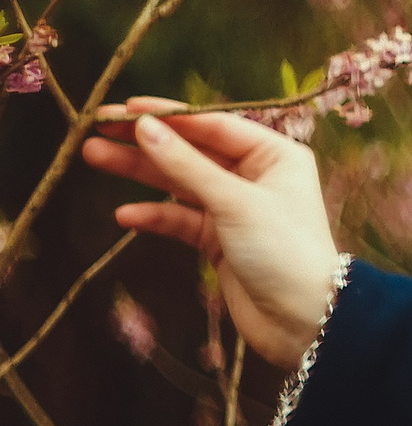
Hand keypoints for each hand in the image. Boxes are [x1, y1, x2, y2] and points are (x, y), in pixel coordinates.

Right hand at [83, 97, 342, 368]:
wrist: (303, 318)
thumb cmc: (283, 250)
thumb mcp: (234, 202)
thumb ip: (186, 165)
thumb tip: (145, 127)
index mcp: (275, 155)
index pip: (213, 124)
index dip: (168, 115)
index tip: (123, 107)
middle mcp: (257, 176)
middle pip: (192, 150)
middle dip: (146, 140)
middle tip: (95, 126)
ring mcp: (237, 208)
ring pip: (181, 183)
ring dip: (141, 172)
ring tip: (94, 156)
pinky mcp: (221, 240)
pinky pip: (181, 220)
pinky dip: (155, 216)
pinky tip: (125, 215)